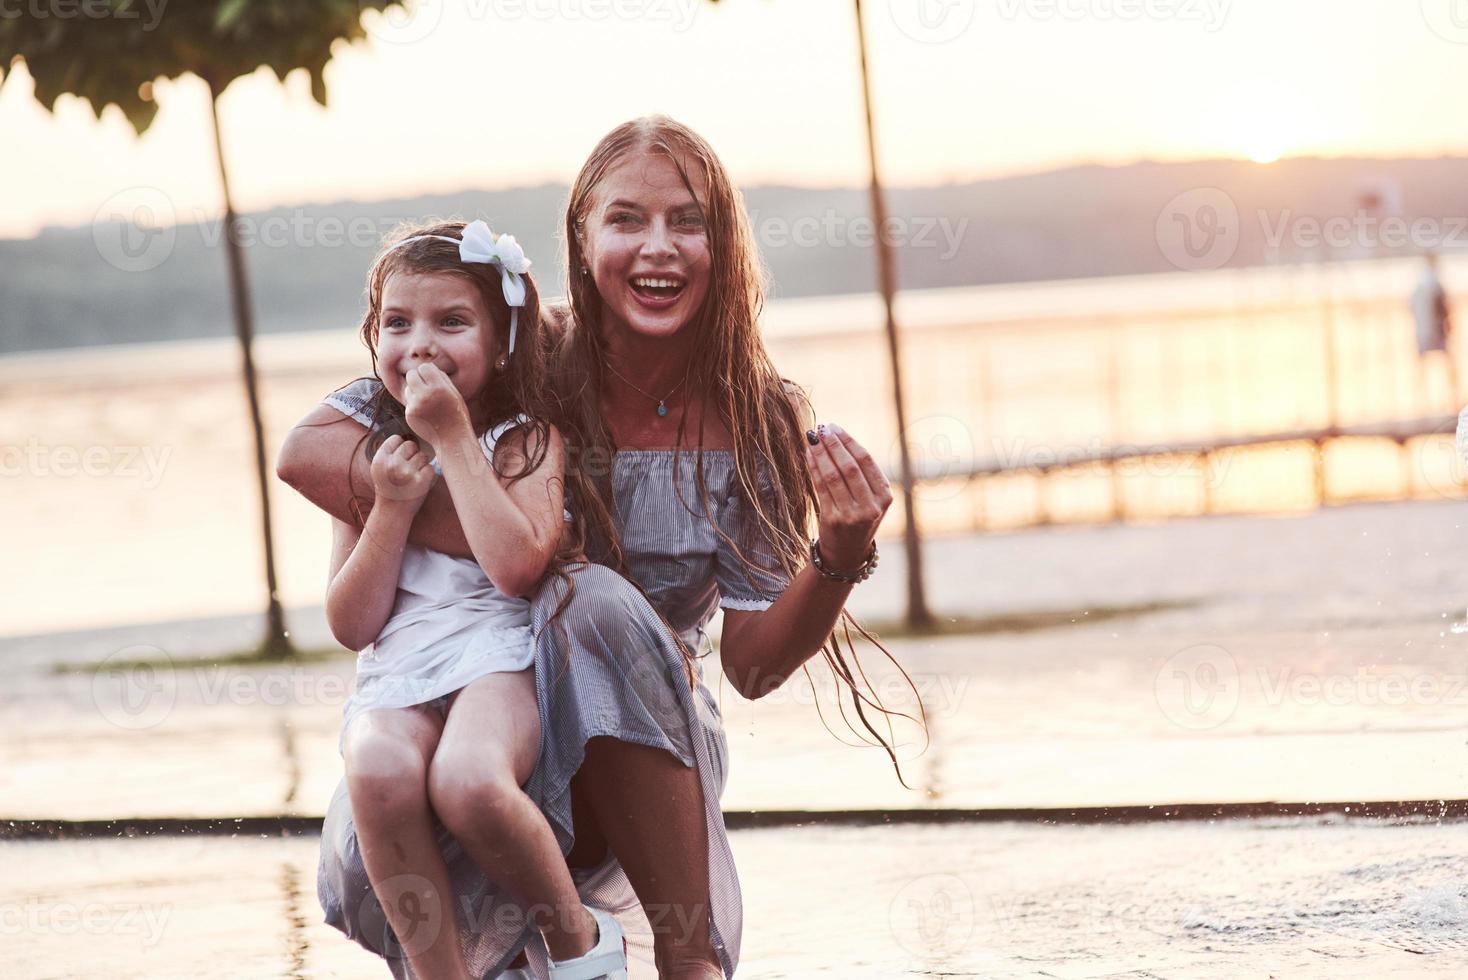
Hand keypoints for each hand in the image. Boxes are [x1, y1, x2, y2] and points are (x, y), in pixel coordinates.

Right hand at [370, 434, 434, 512]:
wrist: (393, 513)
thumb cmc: (389, 488)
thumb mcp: (381, 468)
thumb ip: (390, 452)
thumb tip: (409, 434)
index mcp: (380, 460)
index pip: (396, 439)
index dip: (400, 448)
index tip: (398, 459)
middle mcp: (392, 465)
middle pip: (411, 445)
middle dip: (412, 455)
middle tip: (406, 471)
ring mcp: (408, 473)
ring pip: (423, 456)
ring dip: (421, 465)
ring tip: (411, 478)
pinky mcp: (421, 481)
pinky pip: (430, 468)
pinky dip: (427, 475)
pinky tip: (418, 484)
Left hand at [404, 363, 471, 445]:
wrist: (452, 438)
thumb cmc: (456, 413)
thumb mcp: (454, 393)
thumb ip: (441, 378)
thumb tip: (426, 368)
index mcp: (440, 388)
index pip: (424, 367)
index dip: (427, 372)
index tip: (432, 380)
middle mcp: (426, 395)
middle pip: (411, 375)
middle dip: (417, 378)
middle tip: (424, 387)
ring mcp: (416, 405)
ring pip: (407, 388)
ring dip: (414, 392)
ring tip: (426, 401)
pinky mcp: (410, 414)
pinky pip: (408, 402)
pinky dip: (414, 404)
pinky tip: (425, 413)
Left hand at [805, 422, 892, 571]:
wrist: (847, 553)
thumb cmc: (858, 518)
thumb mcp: (871, 499)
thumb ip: (861, 474)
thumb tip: (837, 438)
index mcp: (884, 496)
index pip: (866, 461)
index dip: (848, 441)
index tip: (835, 427)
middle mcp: (870, 506)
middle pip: (850, 467)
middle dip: (834, 444)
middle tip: (821, 429)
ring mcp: (851, 515)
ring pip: (833, 476)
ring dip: (821, 454)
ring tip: (812, 439)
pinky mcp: (832, 520)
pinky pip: (821, 488)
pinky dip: (813, 468)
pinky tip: (808, 456)